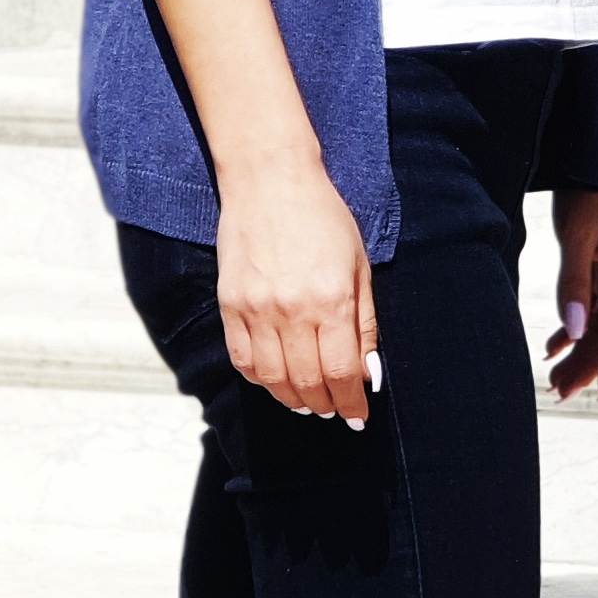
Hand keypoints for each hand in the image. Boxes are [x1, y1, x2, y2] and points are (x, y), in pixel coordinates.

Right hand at [218, 146, 381, 423]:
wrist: (270, 180)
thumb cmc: (322, 217)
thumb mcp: (360, 266)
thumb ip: (365, 323)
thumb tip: (367, 373)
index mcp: (331, 300)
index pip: (341, 373)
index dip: (351, 404)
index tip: (357, 417)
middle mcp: (292, 310)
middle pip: (307, 383)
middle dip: (325, 406)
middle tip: (334, 411)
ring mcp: (256, 309)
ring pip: (273, 379)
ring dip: (293, 399)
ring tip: (307, 402)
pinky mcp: (230, 304)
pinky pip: (242, 359)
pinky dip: (260, 379)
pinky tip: (275, 380)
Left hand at [544, 139, 597, 399]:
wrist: (588, 148)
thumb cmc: (587, 187)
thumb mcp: (577, 235)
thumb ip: (575, 283)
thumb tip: (577, 332)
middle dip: (589, 363)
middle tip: (559, 393)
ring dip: (580, 349)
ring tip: (553, 378)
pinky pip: (591, 304)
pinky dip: (574, 325)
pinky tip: (553, 344)